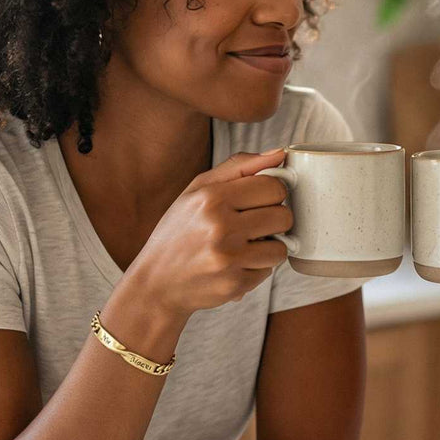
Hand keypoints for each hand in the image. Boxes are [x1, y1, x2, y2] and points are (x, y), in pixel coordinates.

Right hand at [125, 148, 292, 320]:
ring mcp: (229, 258)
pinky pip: (269, 271)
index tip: (261, 200)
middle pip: (283, 216)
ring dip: (268, 247)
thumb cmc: (178, 233)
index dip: (272, 194)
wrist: (156, 284)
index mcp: (211, 198)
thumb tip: (280, 155)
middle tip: (252, 225)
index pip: (274, 187)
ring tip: (243, 246)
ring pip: (281, 247)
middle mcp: (220, 227)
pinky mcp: (235, 284)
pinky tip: (234, 265)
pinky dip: (256, 268)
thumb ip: (239, 167)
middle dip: (273, 220)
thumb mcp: (197, 190)